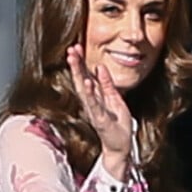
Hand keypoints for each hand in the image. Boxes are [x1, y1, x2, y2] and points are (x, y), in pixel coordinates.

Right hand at [67, 44, 131, 179]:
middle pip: (81, 80)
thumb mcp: (114, 98)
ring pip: (84, 90)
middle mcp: (91, 103)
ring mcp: (94, 111)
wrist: (121, 145)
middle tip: (71, 49)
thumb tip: (100, 67)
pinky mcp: (100, 119)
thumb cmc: (117, 123)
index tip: (76, 47)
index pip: (85, 76)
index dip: (80, 62)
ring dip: (79, 74)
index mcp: (94, 97)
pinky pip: (94, 104)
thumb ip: (107, 84)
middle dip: (76, 64)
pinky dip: (90, 93)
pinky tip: (87, 82)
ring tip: (74, 59)